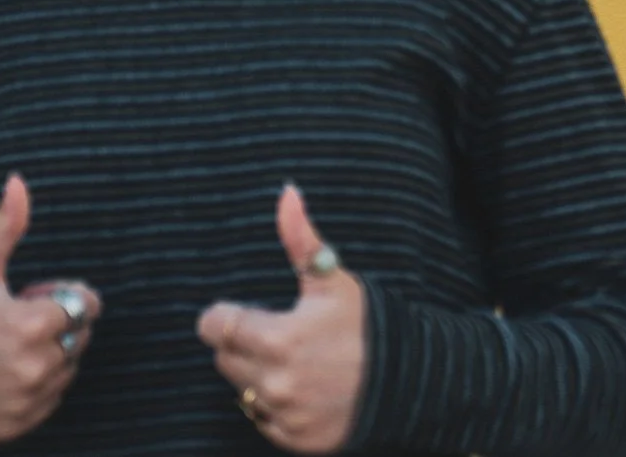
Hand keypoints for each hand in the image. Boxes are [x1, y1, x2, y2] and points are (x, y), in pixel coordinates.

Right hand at [0, 174, 101, 442]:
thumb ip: (5, 226)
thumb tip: (18, 181)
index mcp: (30, 327)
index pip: (85, 305)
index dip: (62, 297)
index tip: (32, 297)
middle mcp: (33, 369)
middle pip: (78, 337)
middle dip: (55, 325)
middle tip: (13, 321)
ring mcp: (26, 402)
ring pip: (66, 368)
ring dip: (48, 355)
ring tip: (4, 348)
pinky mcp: (18, 425)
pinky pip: (50, 400)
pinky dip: (36, 388)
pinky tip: (2, 374)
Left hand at [198, 185, 365, 454]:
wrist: (410, 382)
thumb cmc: (367, 325)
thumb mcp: (333, 281)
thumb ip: (301, 240)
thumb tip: (286, 193)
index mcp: (278, 340)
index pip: (214, 327)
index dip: (227, 315)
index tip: (251, 312)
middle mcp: (274, 383)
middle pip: (225, 358)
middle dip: (246, 343)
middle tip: (284, 334)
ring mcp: (283, 416)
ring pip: (242, 390)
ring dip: (260, 374)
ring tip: (298, 361)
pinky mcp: (293, 439)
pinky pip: (263, 419)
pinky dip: (278, 405)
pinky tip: (308, 388)